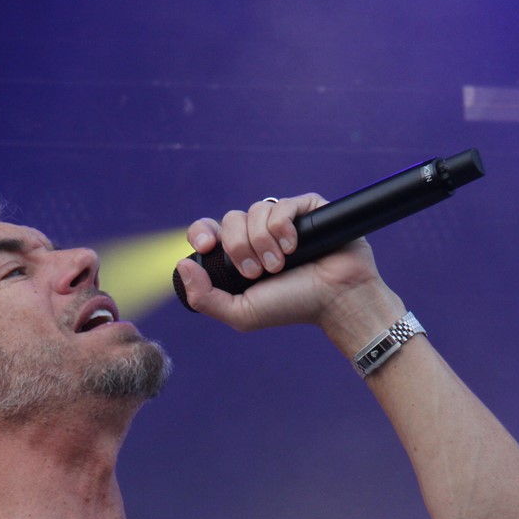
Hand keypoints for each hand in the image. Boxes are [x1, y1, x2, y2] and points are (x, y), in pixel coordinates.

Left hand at [176, 194, 404, 344]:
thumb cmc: (291, 307)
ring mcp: (282, 220)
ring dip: (263, 242)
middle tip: (258, 272)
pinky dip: (282, 227)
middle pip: (230, 219)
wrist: (335, 300)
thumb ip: (205, 297)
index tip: (209, 247)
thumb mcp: (241, 313)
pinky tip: (294, 246)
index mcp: (238, 254)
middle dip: (239, 247)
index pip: (208, 229)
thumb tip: (182, 264)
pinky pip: (282, 205)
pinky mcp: (306, 208)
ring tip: (281, 264)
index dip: (202, 232)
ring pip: (255, 210)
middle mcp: (257, 234)